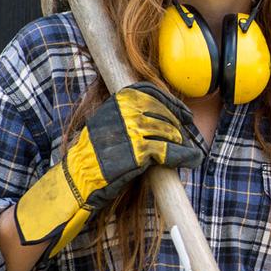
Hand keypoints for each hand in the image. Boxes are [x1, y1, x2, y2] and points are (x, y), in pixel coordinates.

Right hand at [14, 82, 201, 256]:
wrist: (78, 177)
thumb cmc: (94, 154)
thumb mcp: (108, 122)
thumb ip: (129, 113)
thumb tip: (161, 112)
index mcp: (117, 100)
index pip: (152, 92)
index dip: (173, 103)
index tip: (185, 113)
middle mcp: (125, 112)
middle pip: (164, 112)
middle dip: (180, 125)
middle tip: (189, 136)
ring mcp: (132, 130)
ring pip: (169, 131)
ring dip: (184, 142)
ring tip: (190, 151)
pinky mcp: (138, 151)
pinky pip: (170, 151)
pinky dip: (185, 156)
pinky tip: (192, 160)